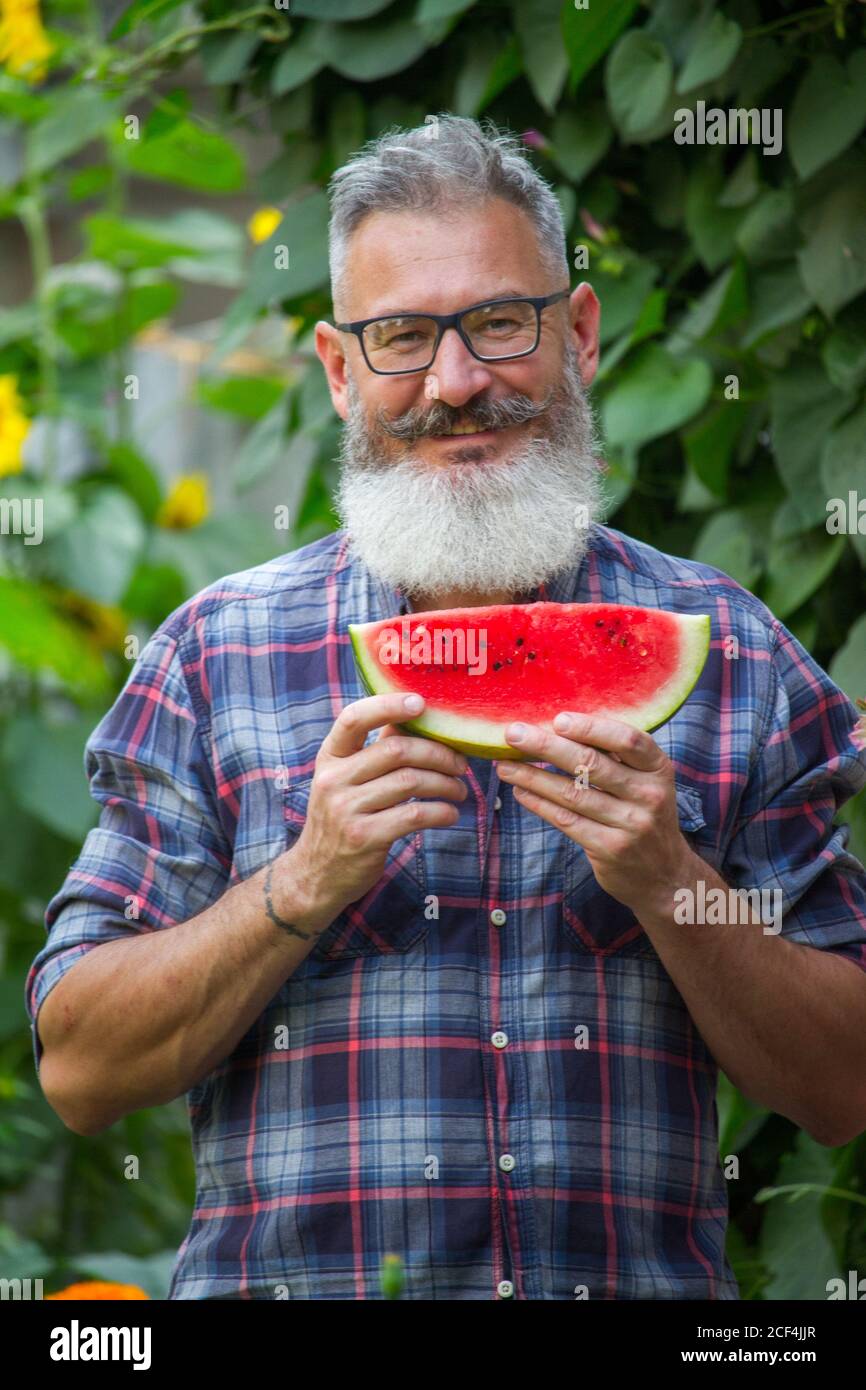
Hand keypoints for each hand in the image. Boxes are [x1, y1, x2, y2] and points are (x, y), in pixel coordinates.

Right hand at [291, 692, 467, 922]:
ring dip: (446, 784)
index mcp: (329, 757)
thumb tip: (415, 718)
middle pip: (396, 749)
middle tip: (461, 764)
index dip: (388, 705)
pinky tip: (450, 815)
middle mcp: (334, 779)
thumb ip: (373, 751)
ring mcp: (346, 809)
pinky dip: (441, 812)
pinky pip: (415, 814)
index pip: (353, 718)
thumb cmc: (341, 819)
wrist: (315, 875)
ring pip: (411, 781)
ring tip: (460, 790)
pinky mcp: (364, 837)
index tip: (422, 703)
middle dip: (438, 753)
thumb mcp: (344, 780)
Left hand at [495, 711, 694, 919]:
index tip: (557, 719)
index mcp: (658, 769)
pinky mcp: (610, 848)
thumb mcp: (645, 782)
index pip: (629, 740)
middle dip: (546, 746)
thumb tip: (558, 725)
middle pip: (591, 764)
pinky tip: (520, 792)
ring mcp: (631, 824)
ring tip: (504, 765)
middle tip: (513, 734)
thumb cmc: (644, 814)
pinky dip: (539, 803)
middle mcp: (649, 795)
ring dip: (532, 777)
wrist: (664, 875)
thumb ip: (615, 757)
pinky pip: (566, 820)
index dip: (592, 728)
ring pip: (572, 793)